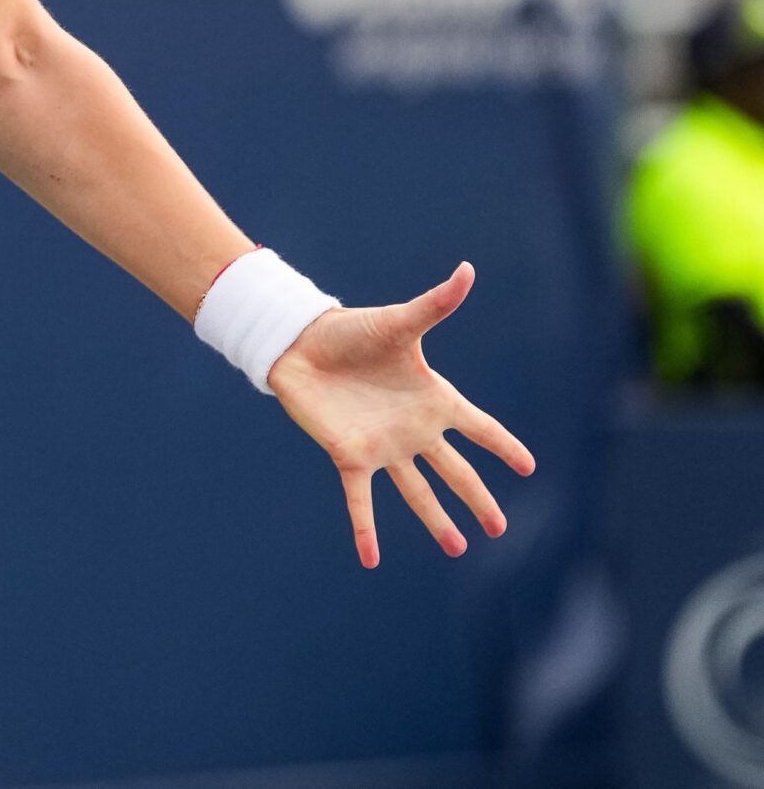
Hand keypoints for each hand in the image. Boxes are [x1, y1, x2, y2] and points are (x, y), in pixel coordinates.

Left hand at [266, 261, 536, 568]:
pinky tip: (370, 560)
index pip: (479, 427)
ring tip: (458, 548)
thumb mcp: (400, 322)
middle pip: (455, 470)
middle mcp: (412, 428)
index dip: (503, 446)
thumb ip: (436, 304)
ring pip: (417, 491)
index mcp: (432, 398)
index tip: (530, 466)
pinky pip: (362, 500)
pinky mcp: (350, 455)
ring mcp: (383, 446)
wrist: (299, 343)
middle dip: (478, 498)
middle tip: (499, 528)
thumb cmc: (350, 330)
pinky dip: (366, 529)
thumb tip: (467, 270)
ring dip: (436, 520)